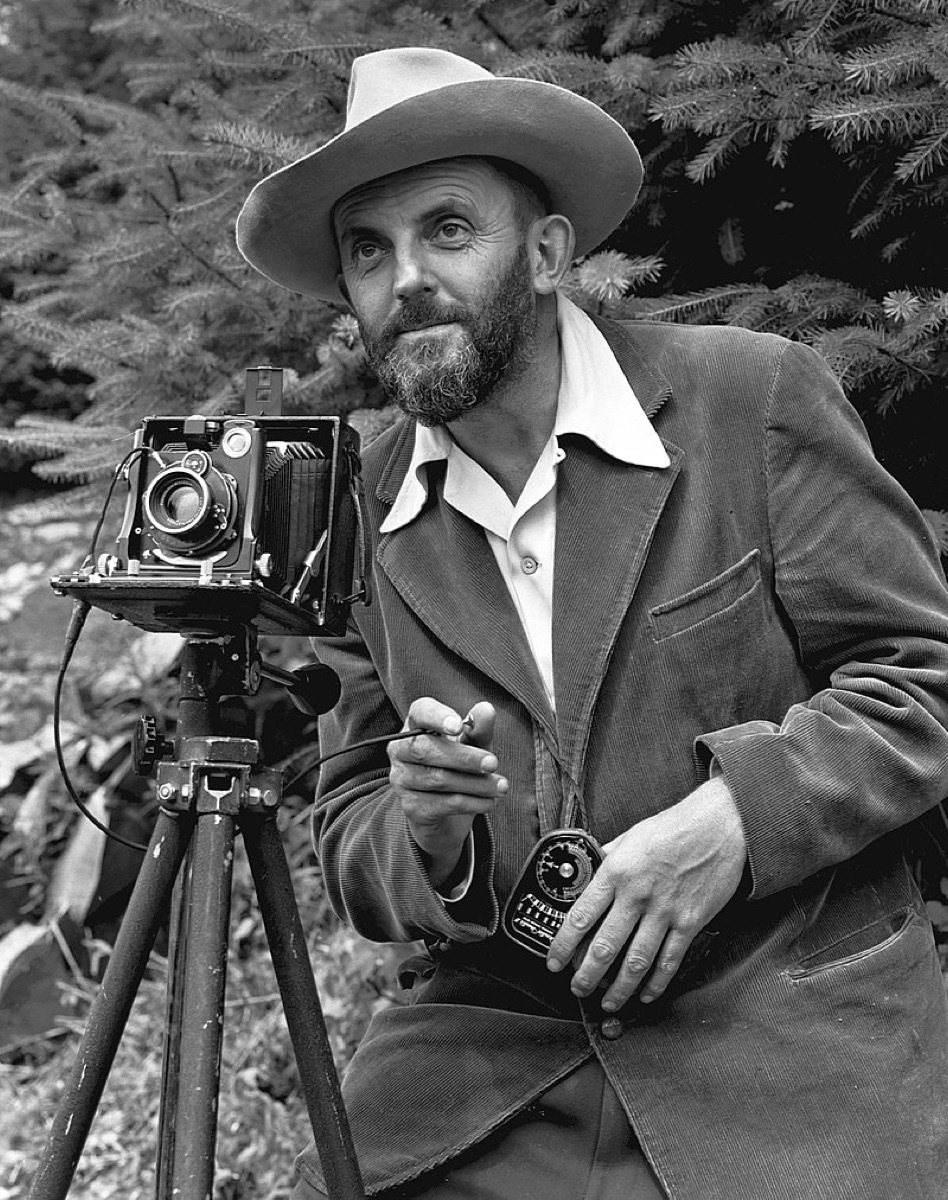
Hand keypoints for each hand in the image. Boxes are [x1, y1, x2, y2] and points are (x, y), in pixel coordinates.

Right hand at [388, 698, 506, 887]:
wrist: (445, 813)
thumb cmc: (459, 766)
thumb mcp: (473, 745)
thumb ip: (479, 728)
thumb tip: (487, 709)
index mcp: (415, 724)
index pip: (420, 712)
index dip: (437, 717)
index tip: (458, 726)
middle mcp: (400, 750)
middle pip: (425, 749)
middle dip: (464, 757)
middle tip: (493, 763)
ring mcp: (402, 780)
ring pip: (438, 779)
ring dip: (476, 783)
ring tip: (501, 786)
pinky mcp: (411, 807)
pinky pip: (443, 803)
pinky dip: (472, 802)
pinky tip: (490, 801)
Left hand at [546, 777, 746, 1007]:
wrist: (719, 826)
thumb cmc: (674, 828)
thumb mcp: (631, 836)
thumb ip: (609, 858)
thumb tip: (592, 870)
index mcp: (616, 872)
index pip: (581, 916)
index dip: (563, 945)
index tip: (554, 961)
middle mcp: (636, 895)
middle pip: (604, 947)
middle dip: (587, 975)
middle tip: (578, 989)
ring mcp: (664, 911)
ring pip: (635, 962)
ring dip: (619, 989)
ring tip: (608, 1002)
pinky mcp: (690, 922)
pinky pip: (669, 961)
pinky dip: (656, 983)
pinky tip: (646, 994)